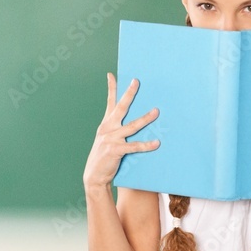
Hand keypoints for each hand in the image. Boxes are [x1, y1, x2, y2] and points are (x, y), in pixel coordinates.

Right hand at [83, 73, 159, 188]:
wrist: (94, 176)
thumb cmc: (103, 158)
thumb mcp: (106, 140)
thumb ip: (115, 130)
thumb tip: (131, 122)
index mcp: (105, 124)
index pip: (109, 102)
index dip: (111, 88)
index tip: (111, 75)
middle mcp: (107, 128)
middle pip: (120, 107)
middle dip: (129, 94)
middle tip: (137, 81)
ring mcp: (111, 139)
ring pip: (132, 126)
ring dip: (145, 118)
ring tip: (156, 111)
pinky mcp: (116, 150)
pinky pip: (134, 146)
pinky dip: (146, 145)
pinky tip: (156, 143)